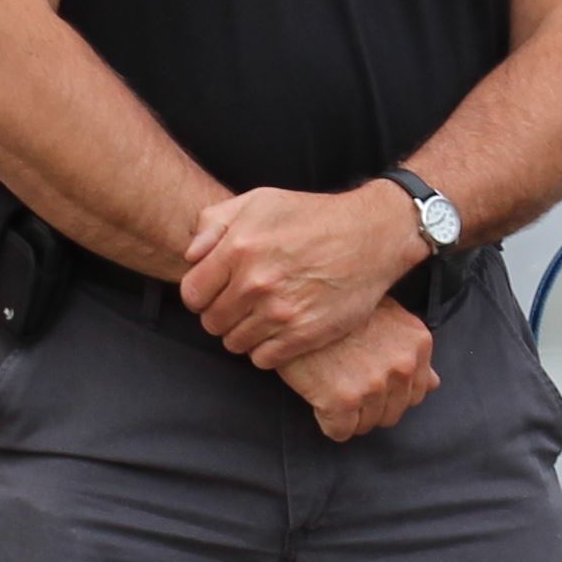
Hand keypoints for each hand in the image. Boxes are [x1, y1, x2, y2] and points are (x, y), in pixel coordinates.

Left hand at [181, 182, 427, 365]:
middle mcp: (256, 283)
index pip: (192, 294)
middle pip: (212, 322)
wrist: (370, 236)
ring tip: (262, 315)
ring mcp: (280, 312)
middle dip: (222, 314)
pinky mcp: (303, 335)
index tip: (217, 290)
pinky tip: (279, 330)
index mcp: (238, 248)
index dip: (201, 294)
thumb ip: (214, 223)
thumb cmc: (311, 217)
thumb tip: (191, 256)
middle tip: (243, 303)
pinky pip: (263, 359)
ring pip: (235, 343)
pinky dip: (266, 349)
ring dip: (243, 333)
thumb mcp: (259, 202)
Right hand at [270, 303, 439, 442]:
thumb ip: (410, 350)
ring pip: (366, 425)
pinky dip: (328, 423)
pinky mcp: (342, 401)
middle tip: (347, 385)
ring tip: (332, 388)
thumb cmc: (339, 305)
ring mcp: (374, 385)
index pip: (416, 394)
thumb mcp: (387, 315)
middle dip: (371, 406)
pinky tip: (319, 400)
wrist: (297, 302)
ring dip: (349, 415)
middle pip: (392, 414)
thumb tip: (435, 383)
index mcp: (417, 344)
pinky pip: (340, 432)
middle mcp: (402, 366)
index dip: (389, 391)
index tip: (368, 380)